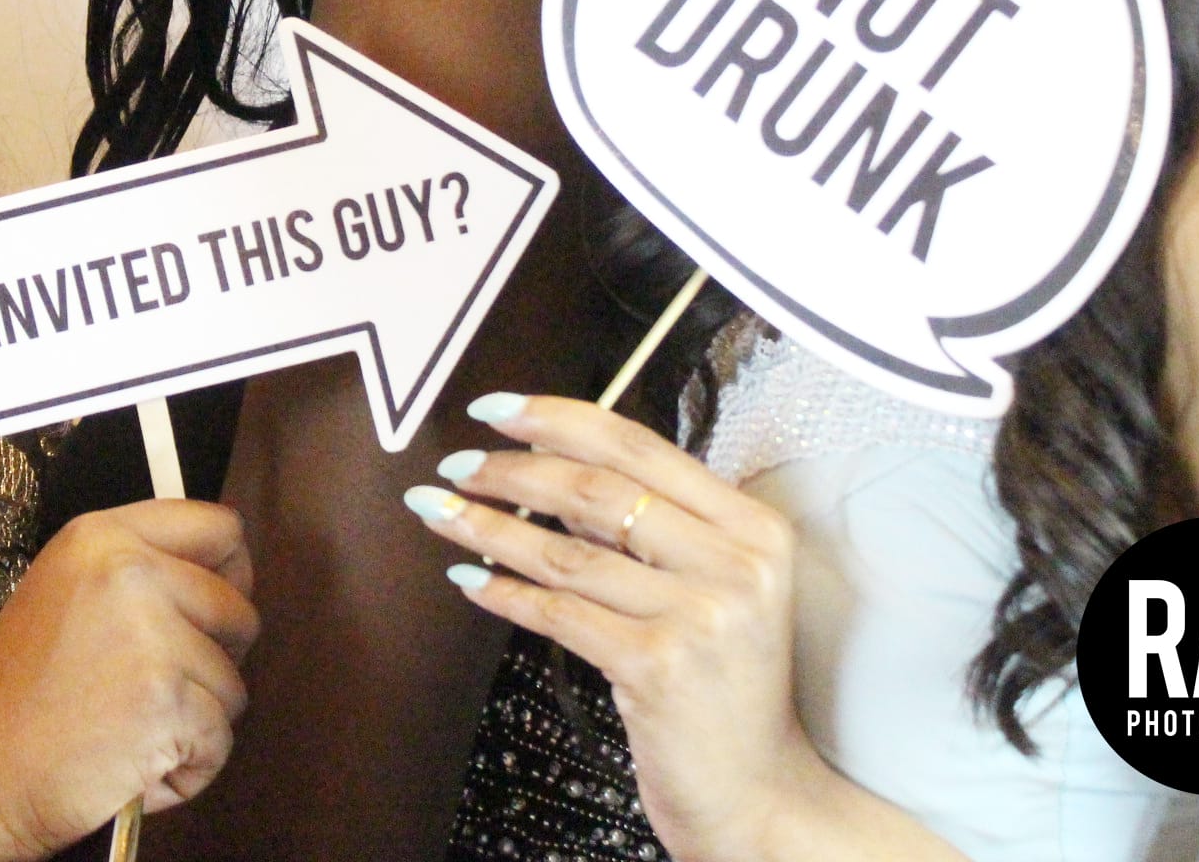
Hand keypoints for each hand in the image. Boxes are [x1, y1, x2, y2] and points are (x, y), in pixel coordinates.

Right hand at [0, 499, 258, 861]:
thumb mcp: (68, 594)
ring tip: (128, 728)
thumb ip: (139, 572)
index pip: (220, 530)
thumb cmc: (23, 696)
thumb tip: (226, 581)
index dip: (228, 576)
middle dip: (213, 660)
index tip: (206, 614)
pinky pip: (220, 739)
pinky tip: (132, 763)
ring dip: (195, 721)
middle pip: (238, 610)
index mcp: (102, 538)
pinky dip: (188, 767)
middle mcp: (130, 572)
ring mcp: (151, 635)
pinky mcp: (167, 701)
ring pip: (233, 682)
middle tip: (149, 689)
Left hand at [405, 393, 835, 861]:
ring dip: (490, 528)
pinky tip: (468, 578)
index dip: (556, 418)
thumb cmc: (724, 685)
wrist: (758, 790)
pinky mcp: (658, 668)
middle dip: (512, 469)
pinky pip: (558, 614)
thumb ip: (650, 526)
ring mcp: (699, 616)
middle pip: (597, 489)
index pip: (639, 445)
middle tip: (457, 464)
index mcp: (754, 527)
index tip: (496, 407)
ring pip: (567, 552)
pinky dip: (504, 593)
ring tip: (439, 511)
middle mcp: (736, 563)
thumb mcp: (715, 588)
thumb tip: (547, 463)